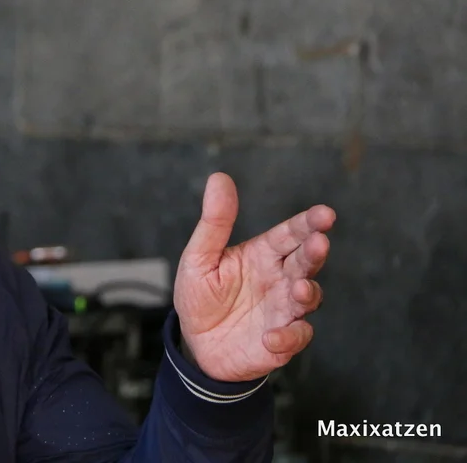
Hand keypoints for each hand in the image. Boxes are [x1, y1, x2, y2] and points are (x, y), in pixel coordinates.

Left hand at [173, 172, 333, 381]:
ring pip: (307, 298)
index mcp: (262, 255)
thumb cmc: (200, 296)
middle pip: (305, 262)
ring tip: (298, 288)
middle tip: (319, 242)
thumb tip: (219, 177)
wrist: (196, 344)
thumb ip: (215, 222)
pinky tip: (272, 336)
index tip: (325, 214)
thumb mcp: (199, 257)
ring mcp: (283, 310)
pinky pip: (294, 338)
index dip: (308, 223)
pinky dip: (288, 337)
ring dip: (306, 293)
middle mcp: (279, 280)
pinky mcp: (281, 341)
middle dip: (315, 252)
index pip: (291, 234)